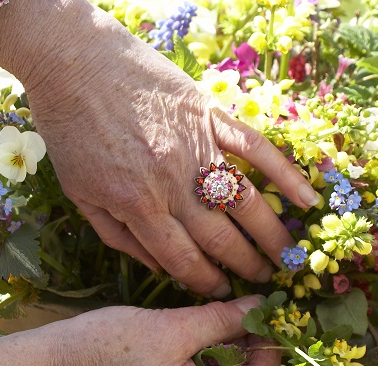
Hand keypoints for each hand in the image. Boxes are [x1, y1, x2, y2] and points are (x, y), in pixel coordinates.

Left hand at [0, 0, 320, 298]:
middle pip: (220, 237)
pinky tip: (306, 199)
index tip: (223, 294)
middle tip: (265, 281)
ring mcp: (198, 148)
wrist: (73, 60)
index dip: (207, 282)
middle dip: (246, 266)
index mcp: (138, 206)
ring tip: (288, 257)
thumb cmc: (71, 131)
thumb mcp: (79, 194)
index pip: (183, 259)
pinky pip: (256, 149)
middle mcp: (174, 183)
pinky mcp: (211, 116)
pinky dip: (284, 174)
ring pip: (245, 201)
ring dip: (270, 234)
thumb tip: (158, 268)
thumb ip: (118, 236)